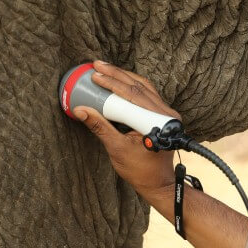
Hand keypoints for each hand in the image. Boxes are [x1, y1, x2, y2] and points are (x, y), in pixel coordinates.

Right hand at [73, 60, 179, 197]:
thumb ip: (100, 127)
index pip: (134, 95)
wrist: (158, 182)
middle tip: (96, 65)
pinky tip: (118, 78)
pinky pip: (147, 94)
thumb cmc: (140, 170)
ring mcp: (167, 113)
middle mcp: (167, 114)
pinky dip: (131, 85)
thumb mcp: (117, 149)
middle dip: (116, 74)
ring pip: (144, 87)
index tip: (95, 75)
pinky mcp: (163, 115)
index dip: (113, 83)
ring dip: (123, 76)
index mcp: (158, 122)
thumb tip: (80, 110)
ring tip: (105, 67)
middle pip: (139, 87)